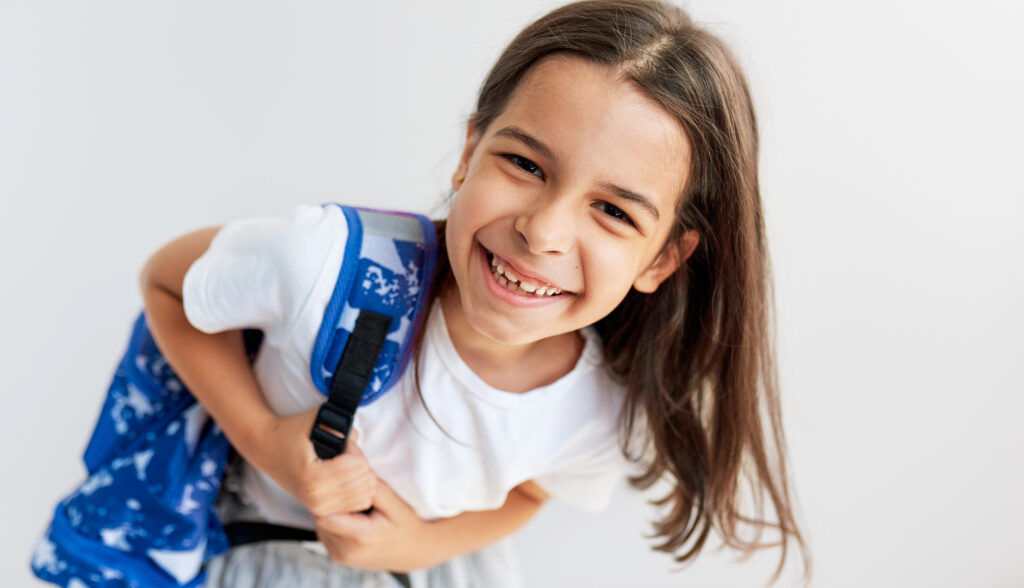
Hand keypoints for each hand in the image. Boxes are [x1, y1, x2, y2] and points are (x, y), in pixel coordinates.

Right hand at [259, 409, 376, 516]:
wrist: (267, 450)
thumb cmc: (290, 433)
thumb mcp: (313, 421)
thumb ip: (338, 424)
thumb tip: (357, 436)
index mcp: (313, 478)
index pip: (360, 465)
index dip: (354, 449)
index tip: (341, 444)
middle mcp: (317, 498)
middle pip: (366, 481)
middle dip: (360, 463)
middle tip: (343, 455)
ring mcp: (319, 508)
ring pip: (366, 495)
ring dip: (360, 477)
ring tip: (344, 466)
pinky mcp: (323, 512)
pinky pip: (359, 503)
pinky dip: (358, 490)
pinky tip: (346, 478)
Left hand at [315, 477, 434, 572]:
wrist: (414, 552)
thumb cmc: (405, 525)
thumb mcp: (394, 503)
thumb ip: (372, 488)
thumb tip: (350, 470)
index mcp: (360, 537)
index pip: (324, 511)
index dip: (331, 495)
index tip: (343, 485)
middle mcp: (346, 551)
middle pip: (321, 517)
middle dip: (331, 502)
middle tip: (349, 493)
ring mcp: (340, 556)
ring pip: (320, 524)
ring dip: (332, 512)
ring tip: (354, 508)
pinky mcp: (337, 557)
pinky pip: (325, 533)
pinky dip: (334, 523)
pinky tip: (352, 518)